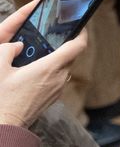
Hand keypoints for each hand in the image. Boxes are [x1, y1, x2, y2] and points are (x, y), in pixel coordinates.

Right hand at [0, 0, 87, 127]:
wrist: (5, 124)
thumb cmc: (3, 98)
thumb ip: (8, 50)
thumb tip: (17, 45)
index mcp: (50, 67)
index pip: (77, 46)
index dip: (81, 33)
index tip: (80, 26)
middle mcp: (59, 77)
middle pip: (71, 56)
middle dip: (65, 46)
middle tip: (53, 39)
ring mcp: (58, 88)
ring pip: (65, 68)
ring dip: (58, 60)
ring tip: (42, 56)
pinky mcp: (54, 97)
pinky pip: (59, 79)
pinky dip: (53, 72)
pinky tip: (37, 72)